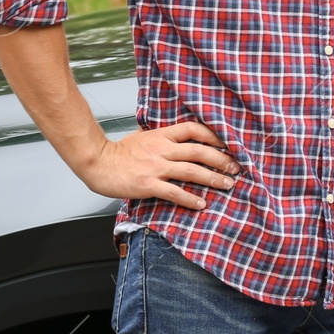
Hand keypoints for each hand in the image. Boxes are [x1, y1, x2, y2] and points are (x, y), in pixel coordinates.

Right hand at [78, 121, 238, 209]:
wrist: (97, 162)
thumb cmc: (119, 152)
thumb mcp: (144, 136)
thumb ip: (162, 138)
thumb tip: (178, 139)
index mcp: (162, 135)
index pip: (194, 129)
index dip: (214, 135)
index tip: (228, 144)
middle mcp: (163, 149)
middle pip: (200, 151)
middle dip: (222, 159)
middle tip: (236, 168)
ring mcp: (156, 167)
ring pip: (191, 170)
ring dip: (212, 178)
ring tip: (227, 185)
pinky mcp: (148, 184)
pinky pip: (174, 192)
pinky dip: (190, 198)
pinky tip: (201, 204)